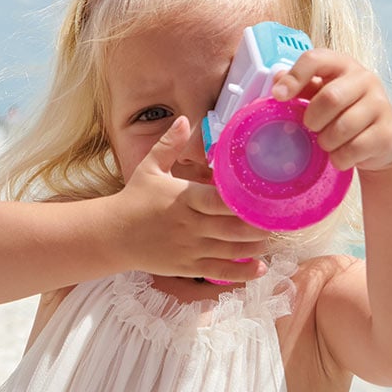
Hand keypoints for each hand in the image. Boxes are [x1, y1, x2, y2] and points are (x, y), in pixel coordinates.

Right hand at [112, 116, 269, 281]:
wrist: (112, 235)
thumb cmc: (134, 199)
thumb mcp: (149, 168)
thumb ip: (169, 145)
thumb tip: (185, 119)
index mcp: (183, 199)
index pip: (219, 201)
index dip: (244, 202)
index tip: (266, 197)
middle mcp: (190, 226)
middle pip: (232, 228)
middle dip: (259, 226)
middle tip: (279, 219)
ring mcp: (190, 249)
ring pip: (231, 250)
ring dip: (256, 247)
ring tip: (273, 239)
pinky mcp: (188, 268)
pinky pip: (220, 271)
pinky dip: (243, 273)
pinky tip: (261, 268)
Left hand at [271, 50, 391, 172]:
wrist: (382, 143)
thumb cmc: (346, 115)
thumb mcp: (323, 98)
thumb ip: (303, 88)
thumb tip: (277, 80)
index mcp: (343, 66)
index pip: (316, 59)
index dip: (295, 77)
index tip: (279, 96)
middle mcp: (366, 79)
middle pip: (330, 97)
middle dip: (314, 119)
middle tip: (313, 128)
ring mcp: (381, 105)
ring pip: (342, 128)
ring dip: (327, 142)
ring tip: (329, 143)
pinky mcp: (387, 133)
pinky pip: (353, 150)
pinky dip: (340, 158)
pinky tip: (343, 155)